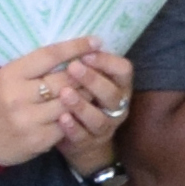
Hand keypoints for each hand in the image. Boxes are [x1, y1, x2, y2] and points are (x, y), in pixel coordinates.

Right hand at [0, 37, 112, 183]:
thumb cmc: (0, 102)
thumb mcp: (9, 77)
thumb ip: (36, 66)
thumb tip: (74, 51)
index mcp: (11, 74)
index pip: (49, 55)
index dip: (75, 47)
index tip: (95, 41)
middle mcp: (18, 96)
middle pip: (64, 79)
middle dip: (85, 73)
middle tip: (99, 68)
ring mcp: (29, 120)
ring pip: (70, 102)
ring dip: (86, 94)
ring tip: (96, 87)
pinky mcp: (40, 139)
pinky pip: (67, 123)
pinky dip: (77, 115)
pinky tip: (84, 109)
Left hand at [57, 48, 134, 177]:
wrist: (81, 140)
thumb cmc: (82, 98)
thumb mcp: (88, 80)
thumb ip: (85, 64)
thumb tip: (75, 41)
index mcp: (119, 86)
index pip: (124, 70)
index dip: (107, 61)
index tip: (86, 53)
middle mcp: (117, 107)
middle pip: (112, 94)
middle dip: (93, 80)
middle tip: (73, 67)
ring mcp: (105, 128)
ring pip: (99, 118)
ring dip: (82, 105)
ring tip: (64, 93)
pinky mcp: (89, 144)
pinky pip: (83, 137)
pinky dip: (73, 127)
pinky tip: (61, 118)